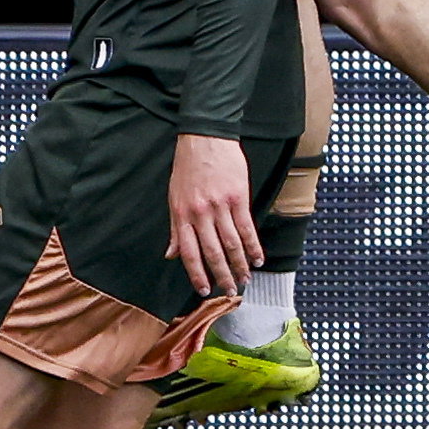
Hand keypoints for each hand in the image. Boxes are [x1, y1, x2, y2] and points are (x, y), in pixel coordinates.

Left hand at [166, 134, 257, 298]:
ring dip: (240, 265)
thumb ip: (175, 229)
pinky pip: (247, 227)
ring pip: (231, 243)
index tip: (205, 291)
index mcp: (181, 215)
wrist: (205, 137)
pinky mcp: (238, 197)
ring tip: (245, 279)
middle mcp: (200, 213)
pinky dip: (253, 246)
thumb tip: (170, 255)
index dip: (197, 275)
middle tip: (231, 291)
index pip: (189, 253)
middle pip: (212, 252)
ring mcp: (220, 206)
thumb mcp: (174, 197)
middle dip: (222, 275)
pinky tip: (258, 258)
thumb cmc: (187, 167)